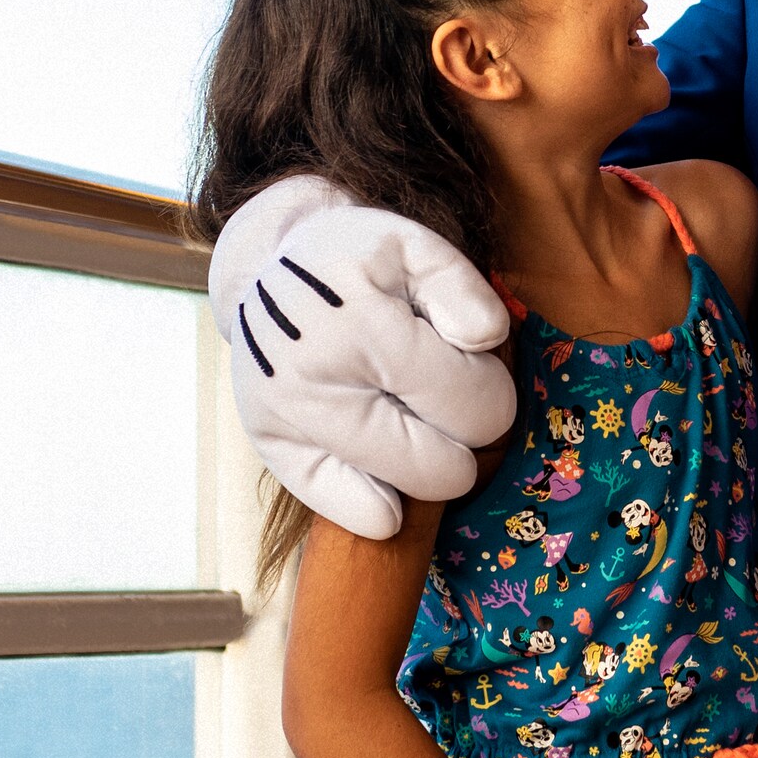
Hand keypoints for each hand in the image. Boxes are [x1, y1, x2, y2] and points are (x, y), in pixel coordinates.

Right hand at [211, 179, 517, 539]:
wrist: (267, 267)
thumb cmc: (356, 261)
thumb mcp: (414, 246)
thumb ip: (461, 286)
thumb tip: (486, 337)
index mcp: (362, 328)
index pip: (473, 409)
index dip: (490, 392)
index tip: (468, 365)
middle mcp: (315, 385)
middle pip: (442, 469)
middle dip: (461, 435)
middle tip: (438, 393)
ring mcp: (287, 423)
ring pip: (400, 500)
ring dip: (423, 466)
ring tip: (406, 415)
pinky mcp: (271, 448)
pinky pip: (346, 511)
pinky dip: (379, 503)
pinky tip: (384, 465)